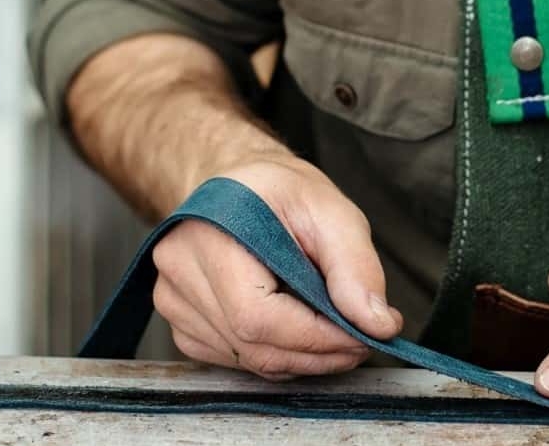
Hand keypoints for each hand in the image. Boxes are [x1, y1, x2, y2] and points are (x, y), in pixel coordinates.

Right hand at [151, 157, 403, 378]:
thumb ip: (356, 267)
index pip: (257, 316)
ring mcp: (173, 301)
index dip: (316, 338)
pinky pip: (236, 360)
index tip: (363, 337)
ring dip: (301, 358)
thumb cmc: (280, 192)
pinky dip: (277, 355)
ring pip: (247, 359)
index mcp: (209, 233)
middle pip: (252, 344)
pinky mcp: (183, 324)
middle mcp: (179, 270)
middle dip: (317, 352)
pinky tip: (297, 330)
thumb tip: (376, 323)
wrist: (239, 187)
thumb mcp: (330, 210)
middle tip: (360, 340)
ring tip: (334, 331)